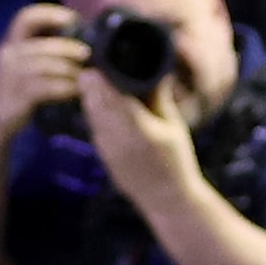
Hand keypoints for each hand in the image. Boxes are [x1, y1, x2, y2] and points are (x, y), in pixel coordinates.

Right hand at [0, 4, 89, 135]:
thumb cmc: (21, 84)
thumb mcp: (28, 60)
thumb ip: (47, 46)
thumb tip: (83, 32)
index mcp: (12, 41)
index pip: (26, 17)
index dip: (50, 13)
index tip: (74, 19)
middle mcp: (8, 55)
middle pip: (42, 45)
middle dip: (68, 47)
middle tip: (86, 54)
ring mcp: (10, 77)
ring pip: (45, 67)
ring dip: (70, 70)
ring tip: (84, 76)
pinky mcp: (17, 96)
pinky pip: (46, 88)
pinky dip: (65, 88)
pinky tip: (75, 91)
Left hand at [77, 67, 201, 216]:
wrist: (165, 198)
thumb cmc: (177, 160)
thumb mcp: (175, 127)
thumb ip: (160, 100)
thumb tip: (157, 72)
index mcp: (141, 132)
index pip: (114, 104)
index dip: (100, 85)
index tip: (93, 67)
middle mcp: (119, 141)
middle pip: (97, 108)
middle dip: (90, 87)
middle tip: (88, 66)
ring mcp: (108, 150)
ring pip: (92, 117)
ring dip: (90, 98)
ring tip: (91, 79)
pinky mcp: (102, 155)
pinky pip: (94, 127)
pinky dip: (94, 112)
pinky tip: (97, 101)